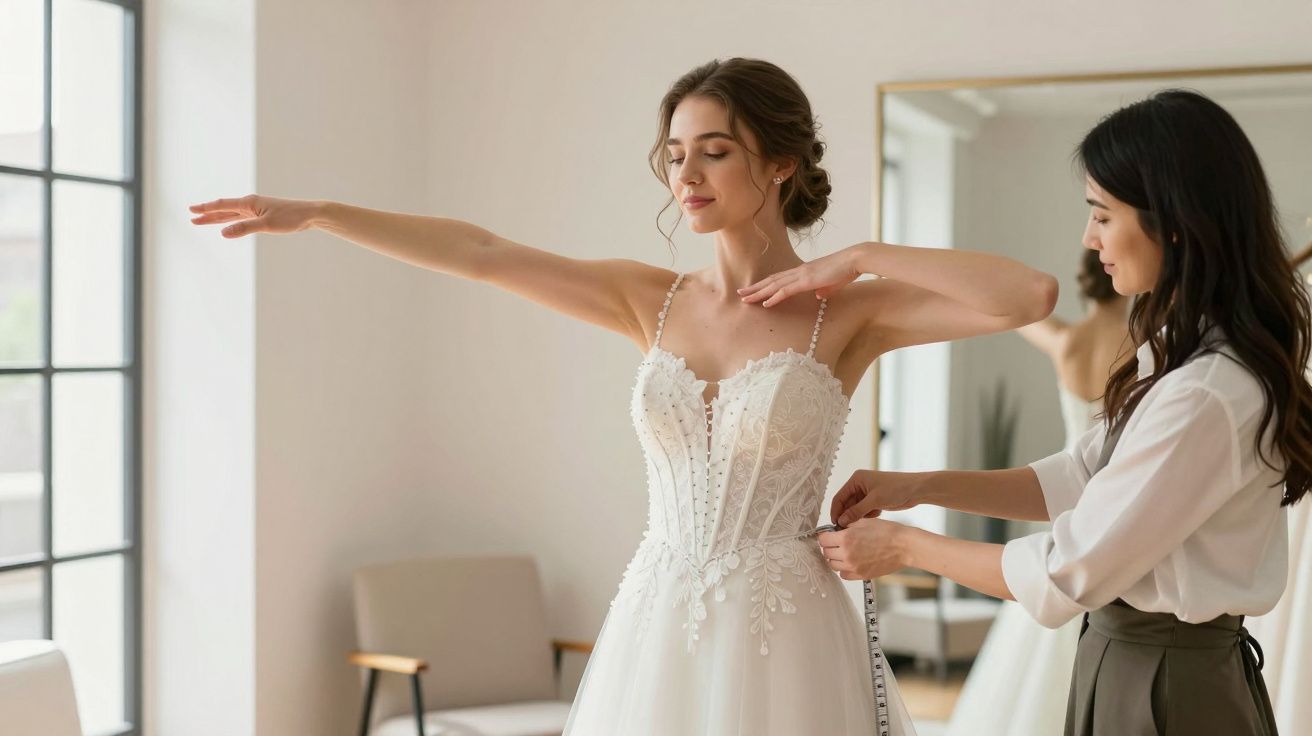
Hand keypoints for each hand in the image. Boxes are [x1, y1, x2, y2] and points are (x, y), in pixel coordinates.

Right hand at [189, 194, 323, 237]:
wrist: (309, 214)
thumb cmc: (291, 218)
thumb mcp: (267, 225)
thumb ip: (244, 228)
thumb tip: (223, 233)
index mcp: (249, 203)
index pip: (222, 205)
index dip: (206, 209)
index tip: (191, 210)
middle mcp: (250, 205)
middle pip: (224, 209)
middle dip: (207, 214)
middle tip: (191, 216)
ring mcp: (256, 210)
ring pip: (231, 214)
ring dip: (217, 218)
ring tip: (202, 221)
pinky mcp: (262, 216)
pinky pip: (241, 218)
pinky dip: (230, 221)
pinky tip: (226, 224)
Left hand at [736, 245, 862, 306]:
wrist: (854, 260)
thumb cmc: (845, 271)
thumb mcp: (831, 284)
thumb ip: (823, 289)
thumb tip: (818, 296)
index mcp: (802, 271)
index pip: (779, 279)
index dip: (764, 284)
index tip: (753, 289)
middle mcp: (798, 271)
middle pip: (771, 281)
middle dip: (755, 288)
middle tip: (740, 294)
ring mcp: (801, 275)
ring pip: (774, 285)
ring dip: (758, 293)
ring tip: (745, 299)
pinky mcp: (807, 281)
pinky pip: (786, 291)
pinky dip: (774, 297)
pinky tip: (765, 303)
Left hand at [816, 517, 908, 579]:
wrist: (904, 546)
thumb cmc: (887, 532)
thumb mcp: (863, 522)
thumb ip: (846, 526)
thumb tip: (836, 529)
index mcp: (845, 538)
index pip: (822, 540)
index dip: (825, 536)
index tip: (829, 535)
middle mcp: (847, 554)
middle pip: (826, 553)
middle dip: (830, 546)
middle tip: (838, 542)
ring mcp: (853, 567)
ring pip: (833, 565)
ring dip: (836, 558)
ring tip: (846, 551)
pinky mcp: (861, 575)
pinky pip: (844, 574)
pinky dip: (845, 568)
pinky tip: (852, 561)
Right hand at [830, 469, 919, 527]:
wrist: (916, 489)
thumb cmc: (896, 489)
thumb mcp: (874, 500)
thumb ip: (856, 511)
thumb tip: (841, 521)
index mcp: (856, 479)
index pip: (839, 497)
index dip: (836, 511)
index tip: (835, 525)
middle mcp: (859, 485)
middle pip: (847, 504)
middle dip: (848, 516)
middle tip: (847, 530)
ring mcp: (867, 493)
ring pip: (855, 509)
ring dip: (858, 517)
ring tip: (865, 522)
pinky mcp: (874, 500)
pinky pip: (864, 511)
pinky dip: (868, 516)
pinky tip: (877, 514)